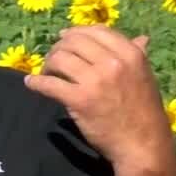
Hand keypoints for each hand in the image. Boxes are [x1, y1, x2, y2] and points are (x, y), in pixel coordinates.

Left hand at [23, 25, 173, 175]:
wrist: (142, 144)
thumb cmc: (143, 111)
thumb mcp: (145, 77)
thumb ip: (138, 55)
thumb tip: (141, 37)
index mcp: (130, 54)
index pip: (96, 31)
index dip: (75, 32)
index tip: (63, 38)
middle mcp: (113, 62)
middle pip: (73, 42)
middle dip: (58, 48)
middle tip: (53, 60)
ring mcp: (95, 80)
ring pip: (59, 58)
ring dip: (47, 64)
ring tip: (46, 74)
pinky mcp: (79, 99)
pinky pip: (49, 84)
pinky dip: (35, 82)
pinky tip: (31, 83)